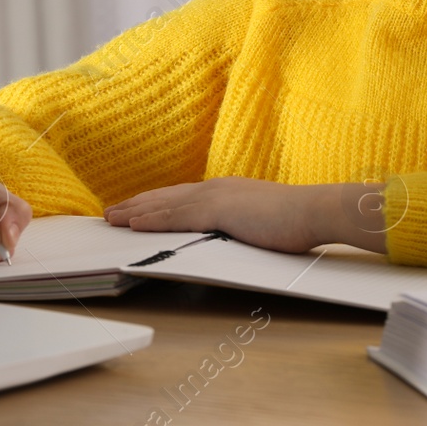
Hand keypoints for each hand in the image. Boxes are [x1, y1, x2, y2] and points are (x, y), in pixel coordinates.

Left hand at [103, 178, 386, 254]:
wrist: (315, 211)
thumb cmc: (297, 220)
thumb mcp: (261, 221)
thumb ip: (241, 226)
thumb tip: (229, 236)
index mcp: (226, 191)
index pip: (182, 197)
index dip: (156, 203)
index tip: (136, 208)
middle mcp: (216, 188)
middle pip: (167, 197)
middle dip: (137, 205)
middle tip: (111, 212)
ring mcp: (216, 198)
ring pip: (166, 205)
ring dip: (136, 212)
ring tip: (112, 218)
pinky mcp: (219, 211)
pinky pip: (177, 216)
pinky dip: (153, 219)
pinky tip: (134, 223)